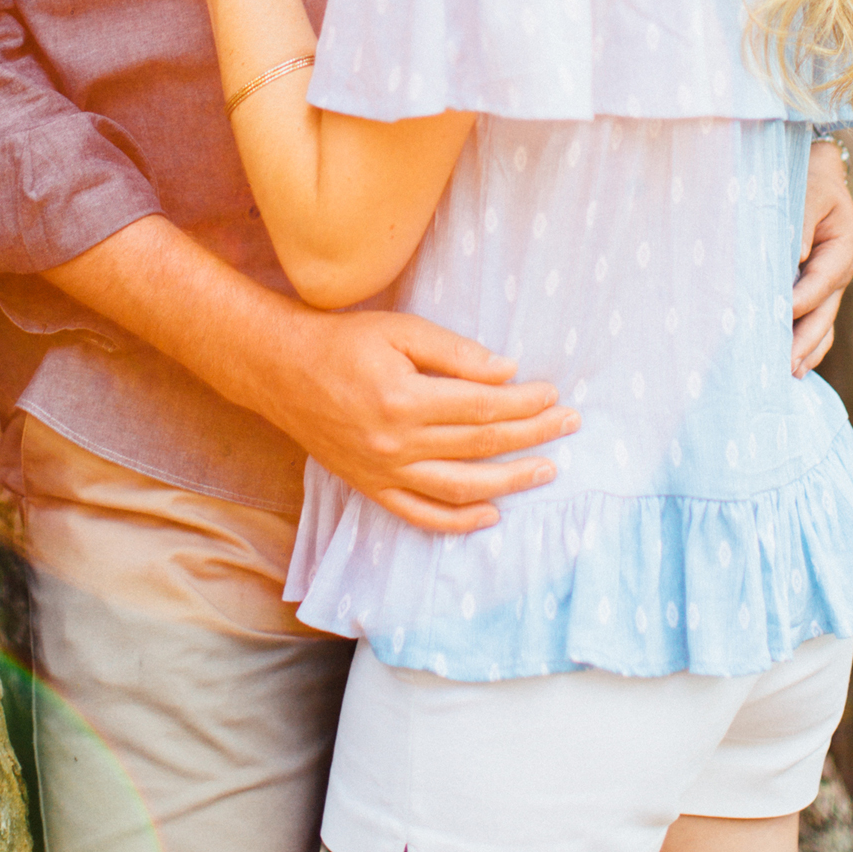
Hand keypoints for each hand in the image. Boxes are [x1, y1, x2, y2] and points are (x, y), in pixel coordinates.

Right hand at [273, 308, 580, 534]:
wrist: (283, 372)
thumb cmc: (344, 342)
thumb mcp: (400, 329)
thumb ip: (455, 352)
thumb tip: (507, 372)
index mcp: (404, 398)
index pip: (483, 408)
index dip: (525, 403)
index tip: (553, 394)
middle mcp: (396, 443)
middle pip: (480, 446)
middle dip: (532, 436)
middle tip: (569, 425)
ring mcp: (383, 472)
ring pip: (460, 488)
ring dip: (511, 482)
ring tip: (548, 470)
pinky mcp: (371, 488)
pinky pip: (421, 515)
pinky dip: (459, 522)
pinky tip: (492, 514)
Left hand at [792, 139, 852, 376]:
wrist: (815, 172)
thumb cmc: (808, 179)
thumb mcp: (808, 194)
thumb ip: (799, 222)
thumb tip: (792, 258)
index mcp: (840, 251)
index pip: (820, 284)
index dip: (799, 303)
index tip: (776, 318)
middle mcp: (837, 275)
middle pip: (823, 316)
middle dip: (802, 343)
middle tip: (781, 368)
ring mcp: (828, 287)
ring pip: (821, 327)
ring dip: (804, 351)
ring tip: (784, 376)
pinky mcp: (814, 292)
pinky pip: (813, 324)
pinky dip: (804, 345)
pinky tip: (789, 365)